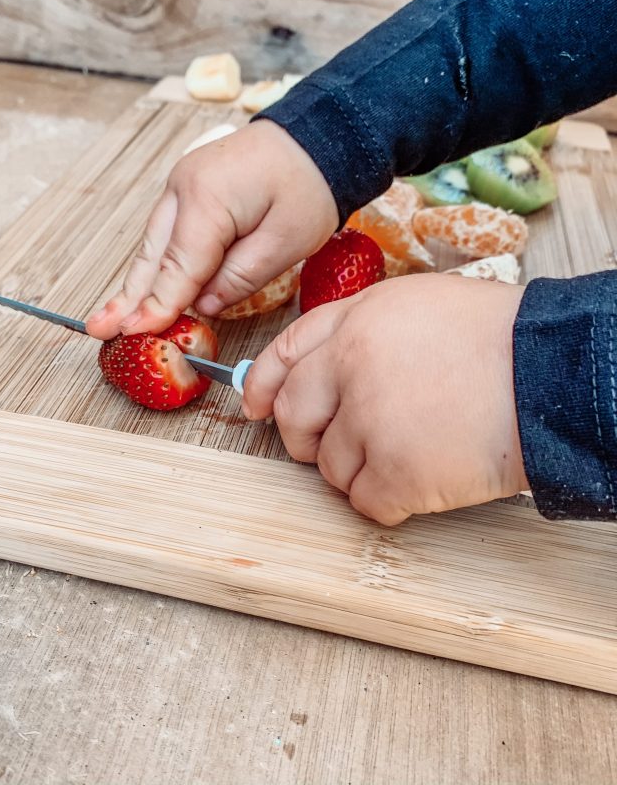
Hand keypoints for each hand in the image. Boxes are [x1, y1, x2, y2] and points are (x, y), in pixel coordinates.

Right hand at [85, 119, 337, 338]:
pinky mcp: (187, 191)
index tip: (135, 332)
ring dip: (136, 284)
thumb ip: (240, 277)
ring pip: (153, 246)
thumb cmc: (310, 185)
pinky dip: (154, 265)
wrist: (317, 137)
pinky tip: (141, 290)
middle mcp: (183, 188)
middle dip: (128, 297)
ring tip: (110, 318)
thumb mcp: (287, 242)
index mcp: (208, 199)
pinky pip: (165, 235)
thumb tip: (205, 306)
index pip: (179, 266)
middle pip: (153, 255)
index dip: (157, 304)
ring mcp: (180, 186)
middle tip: (99, 328)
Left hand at [242, 274, 529, 524]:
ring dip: (361, 469)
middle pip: (293, 419)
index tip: (254, 408)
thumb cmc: (493, 339)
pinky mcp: (397, 473)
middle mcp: (351, 370)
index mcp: (355, 324)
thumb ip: (358, 330)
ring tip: (411, 450)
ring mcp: (371, 423)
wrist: (552, 374)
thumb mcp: (416, 304)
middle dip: (307, 438)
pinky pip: (366, 502)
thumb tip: (317, 368)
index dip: (263, 386)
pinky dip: (389, 500)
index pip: (283, 357)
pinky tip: (422, 478)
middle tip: (341, 443)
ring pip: (331, 468)